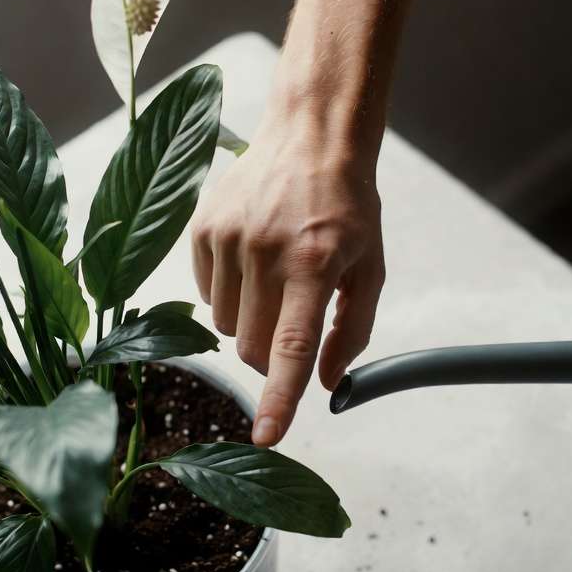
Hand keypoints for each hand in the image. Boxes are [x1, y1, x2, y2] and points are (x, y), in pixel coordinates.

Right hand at [192, 105, 384, 446]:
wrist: (310, 136)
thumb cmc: (347, 207)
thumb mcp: (370, 268)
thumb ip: (352, 331)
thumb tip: (328, 386)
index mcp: (315, 264)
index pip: (292, 347)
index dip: (279, 398)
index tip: (266, 436)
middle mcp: (265, 251)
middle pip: (251, 346)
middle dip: (270, 357)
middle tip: (291, 326)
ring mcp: (228, 238)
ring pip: (224, 326)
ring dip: (248, 324)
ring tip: (274, 281)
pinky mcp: (202, 229)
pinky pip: (205, 294)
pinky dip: (228, 294)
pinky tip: (251, 261)